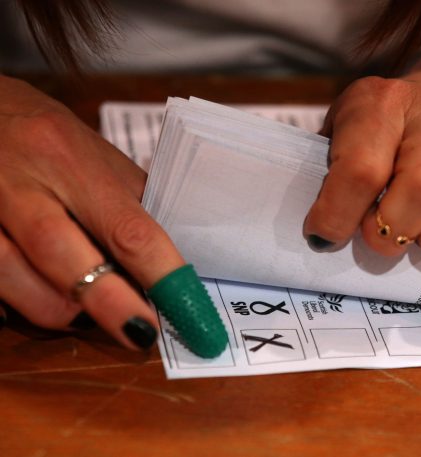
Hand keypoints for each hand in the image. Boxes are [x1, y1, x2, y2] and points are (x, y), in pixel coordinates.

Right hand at [0, 76, 184, 348]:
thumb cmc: (42, 136)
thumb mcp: (91, 154)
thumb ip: (128, 201)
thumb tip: (171, 258)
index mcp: (67, 157)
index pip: (126, 225)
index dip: (161, 274)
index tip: (188, 310)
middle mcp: (16, 179)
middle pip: (60, 255)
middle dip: (108, 303)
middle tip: (141, 332)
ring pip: (10, 276)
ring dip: (56, 307)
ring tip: (79, 309)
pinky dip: (12, 301)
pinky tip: (30, 295)